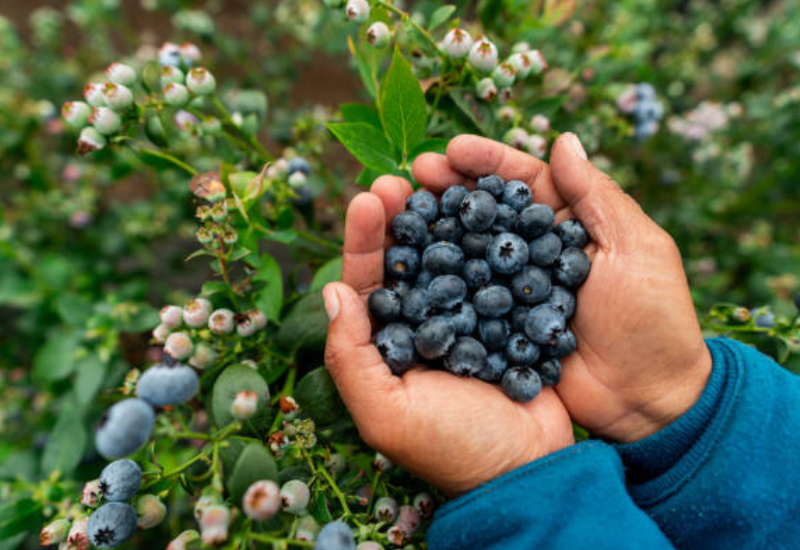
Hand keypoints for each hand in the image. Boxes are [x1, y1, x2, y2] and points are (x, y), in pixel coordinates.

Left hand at [322, 176, 573, 496]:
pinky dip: (487, 238)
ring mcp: (465, 318)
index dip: (364, 241)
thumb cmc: (454, 447)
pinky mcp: (505, 315)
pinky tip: (486, 207)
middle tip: (397, 177)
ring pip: (447, 257)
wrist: (530, 469)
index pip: (366, 284)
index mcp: (386, 347)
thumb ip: (350, 357)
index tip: (367, 197)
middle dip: (398, 218)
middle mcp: (421, 326)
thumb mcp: (387, 413)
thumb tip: (332, 292)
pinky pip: (492, 269)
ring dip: (440, 218)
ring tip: (438, 179)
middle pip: (405, 261)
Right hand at [412, 133, 711, 441]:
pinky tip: (408, 265)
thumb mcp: (636, 248)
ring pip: (468, 249)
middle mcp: (535, 251)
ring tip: (399, 209)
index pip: (524, 181)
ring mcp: (513, 290)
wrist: (647, 401)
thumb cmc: (654, 320)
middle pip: (487, 209)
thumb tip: (563, 139)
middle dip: (451, 188)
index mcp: (570, 223)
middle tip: (414, 174)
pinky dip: (437, 281)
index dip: (488, 162)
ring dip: (434, 228)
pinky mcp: (499, 327)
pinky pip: (464, 299)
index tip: (451, 149)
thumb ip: (597, 196)